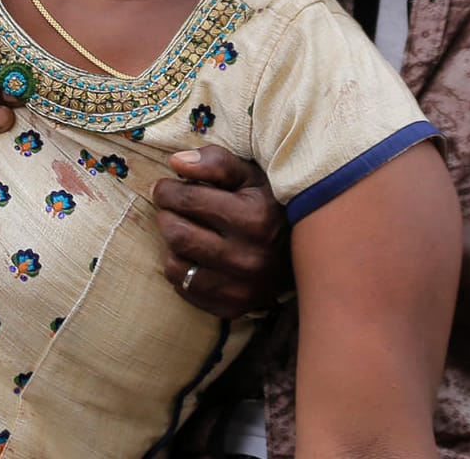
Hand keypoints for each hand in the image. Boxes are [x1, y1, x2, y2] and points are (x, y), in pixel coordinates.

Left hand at [152, 146, 291, 317]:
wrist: (303, 253)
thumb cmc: (267, 205)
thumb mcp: (249, 175)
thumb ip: (215, 162)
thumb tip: (175, 162)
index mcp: (255, 219)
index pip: (187, 200)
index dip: (167, 190)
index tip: (166, 187)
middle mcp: (248, 258)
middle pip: (176, 233)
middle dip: (166, 215)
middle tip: (172, 208)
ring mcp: (241, 288)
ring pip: (175, 266)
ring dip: (172, 245)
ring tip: (185, 231)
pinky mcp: (232, 308)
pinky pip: (184, 289)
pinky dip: (182, 270)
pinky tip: (197, 256)